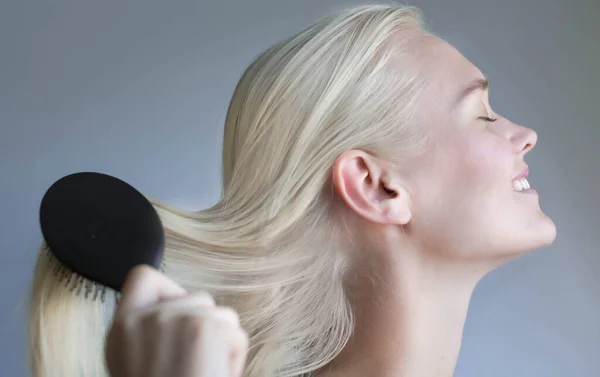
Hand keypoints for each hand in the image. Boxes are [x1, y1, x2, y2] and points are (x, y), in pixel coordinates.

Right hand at [105, 265, 247, 376]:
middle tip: (193, 365)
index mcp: (121, 330)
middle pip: (196, 297)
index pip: (142, 277)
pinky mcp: (201, 327)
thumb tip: (179, 313)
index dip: (168, 290)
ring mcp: (172, 319)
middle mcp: (142, 319)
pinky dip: (235, 356)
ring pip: (221, 314)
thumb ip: (149, 332)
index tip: (178, 316)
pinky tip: (214, 374)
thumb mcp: (138, 362)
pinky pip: (235, 331)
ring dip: (222, 343)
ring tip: (203, 372)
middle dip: (206, 327)